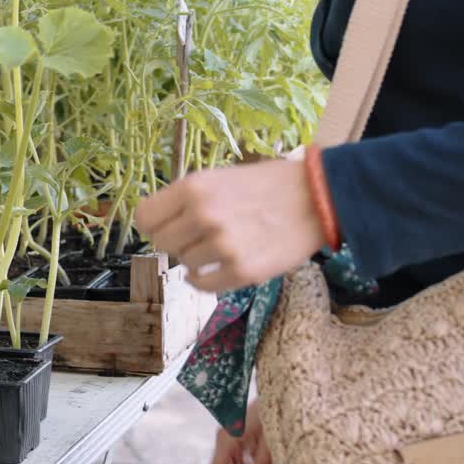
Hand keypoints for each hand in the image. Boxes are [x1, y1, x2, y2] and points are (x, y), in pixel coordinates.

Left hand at [135, 161, 323, 292]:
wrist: (318, 196)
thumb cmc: (267, 184)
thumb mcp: (219, 177)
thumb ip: (187, 200)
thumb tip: (156, 226)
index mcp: (194, 188)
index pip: (145, 217)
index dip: (153, 224)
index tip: (163, 226)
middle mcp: (204, 216)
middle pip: (162, 243)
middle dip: (177, 241)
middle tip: (197, 236)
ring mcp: (223, 246)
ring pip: (185, 264)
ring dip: (197, 258)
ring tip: (220, 245)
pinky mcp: (242, 271)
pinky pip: (203, 285)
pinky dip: (204, 280)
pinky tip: (217, 267)